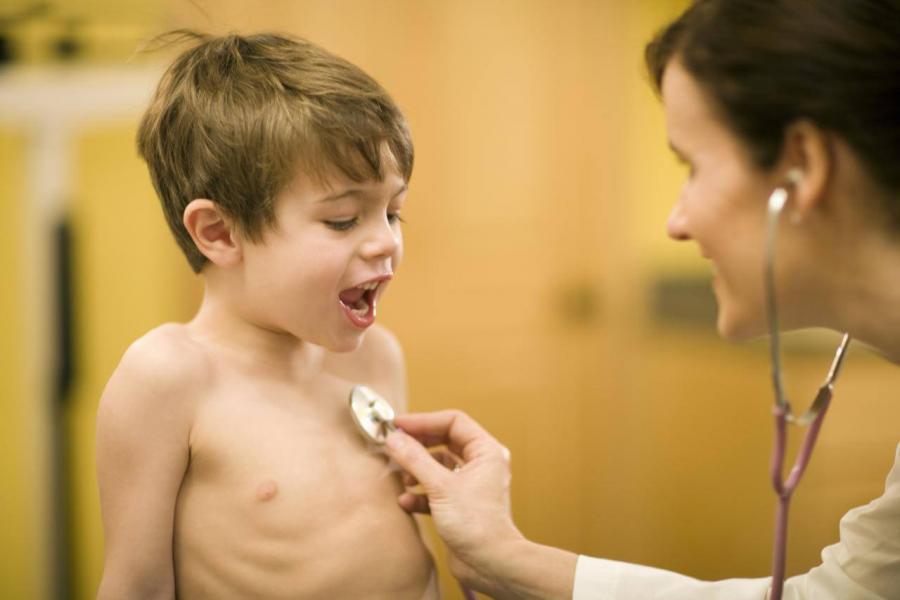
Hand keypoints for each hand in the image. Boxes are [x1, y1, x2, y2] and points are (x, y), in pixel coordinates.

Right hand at [384, 410, 523, 588]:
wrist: (490, 563)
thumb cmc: (476, 524)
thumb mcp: (440, 486)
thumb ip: (415, 459)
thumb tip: (394, 438)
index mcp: (486, 452)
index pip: (453, 422)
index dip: (424, 421)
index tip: (398, 424)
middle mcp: (481, 464)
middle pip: (444, 442)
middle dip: (418, 446)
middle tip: (395, 446)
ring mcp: (470, 485)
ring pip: (438, 467)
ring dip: (417, 471)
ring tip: (402, 477)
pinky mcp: (460, 504)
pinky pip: (436, 489)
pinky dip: (420, 493)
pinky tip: (407, 500)